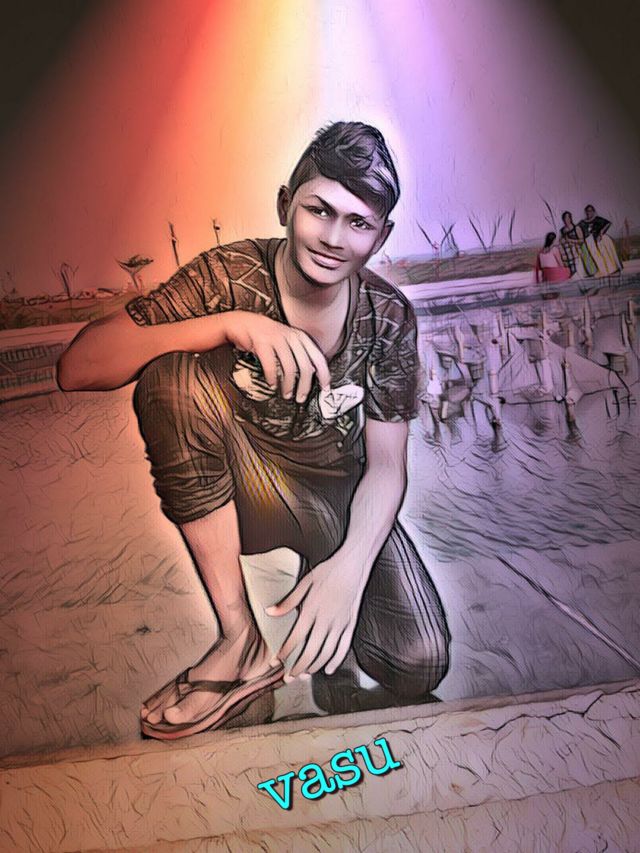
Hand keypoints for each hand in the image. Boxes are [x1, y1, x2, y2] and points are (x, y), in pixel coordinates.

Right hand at [222, 311, 330, 402]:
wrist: (243, 322)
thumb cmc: (266, 335)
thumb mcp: (287, 340)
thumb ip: (299, 353)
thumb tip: (312, 371)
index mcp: (300, 337)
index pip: (318, 358)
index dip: (324, 375)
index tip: (325, 388)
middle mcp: (291, 336)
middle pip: (305, 366)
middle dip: (305, 386)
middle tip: (301, 397)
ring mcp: (277, 338)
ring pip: (289, 368)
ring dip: (289, 385)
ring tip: (287, 394)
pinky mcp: (262, 342)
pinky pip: (271, 366)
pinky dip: (273, 378)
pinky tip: (273, 384)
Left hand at [265, 553, 366, 677]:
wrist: (353, 564)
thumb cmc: (328, 571)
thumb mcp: (305, 582)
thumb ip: (288, 601)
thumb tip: (269, 612)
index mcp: (312, 609)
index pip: (296, 637)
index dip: (285, 652)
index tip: (276, 661)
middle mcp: (326, 620)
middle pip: (311, 651)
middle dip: (298, 667)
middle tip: (289, 677)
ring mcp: (340, 624)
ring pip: (327, 653)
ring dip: (314, 667)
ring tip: (304, 675)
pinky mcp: (351, 624)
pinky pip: (344, 647)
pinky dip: (336, 661)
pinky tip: (327, 669)